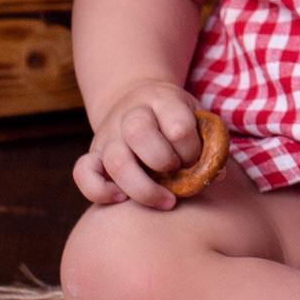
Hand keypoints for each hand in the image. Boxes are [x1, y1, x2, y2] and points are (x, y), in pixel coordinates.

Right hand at [74, 84, 209, 209]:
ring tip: (165, 199)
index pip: (178, 126)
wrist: (135, 99)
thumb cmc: (174, 117)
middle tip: (177, 172)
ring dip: (142, 186)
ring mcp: (108, 135)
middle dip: (165, 161)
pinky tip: (121, 199)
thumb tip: (216, 176)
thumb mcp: (196, 117)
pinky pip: (83, 173)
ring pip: (115, 159)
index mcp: (162, 100)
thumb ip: (210, 143)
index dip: (192, 149)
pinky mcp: (93, 153)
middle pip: (140, 134)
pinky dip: (99, 191)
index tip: (196, 158)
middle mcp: (130, 115)